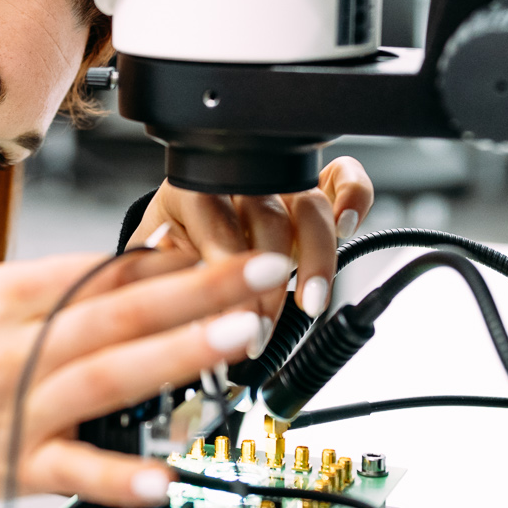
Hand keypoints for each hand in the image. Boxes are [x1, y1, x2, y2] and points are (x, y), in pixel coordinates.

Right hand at [0, 247, 293, 506]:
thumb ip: (65, 284)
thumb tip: (151, 264)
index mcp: (8, 297)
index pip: (99, 272)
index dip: (168, 260)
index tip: (228, 248)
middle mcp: (16, 349)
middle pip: (117, 316)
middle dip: (197, 294)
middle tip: (259, 277)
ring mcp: (20, 410)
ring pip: (107, 379)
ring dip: (178, 357)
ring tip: (238, 339)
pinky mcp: (20, 467)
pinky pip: (74, 472)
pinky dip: (118, 476)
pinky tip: (164, 477)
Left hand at [123, 156, 373, 334]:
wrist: (187, 224)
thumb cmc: (172, 244)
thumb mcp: (153, 262)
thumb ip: (163, 282)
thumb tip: (176, 323)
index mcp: (194, 190)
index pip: (217, 229)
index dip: (226, 278)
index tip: (228, 321)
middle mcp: (242, 179)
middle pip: (267, 224)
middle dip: (268, 286)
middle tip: (261, 331)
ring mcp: (280, 180)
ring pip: (309, 208)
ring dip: (318, 259)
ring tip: (312, 303)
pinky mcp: (312, 185)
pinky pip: (342, 177)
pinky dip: (354, 197)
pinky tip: (348, 227)